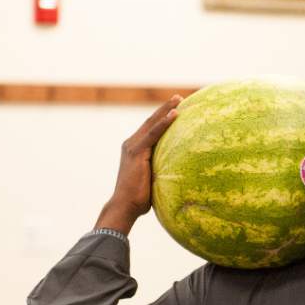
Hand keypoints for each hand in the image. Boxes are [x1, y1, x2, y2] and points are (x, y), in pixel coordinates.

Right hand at [95, 95, 182, 233]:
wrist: (124, 206)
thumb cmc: (139, 199)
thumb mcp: (152, 179)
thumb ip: (160, 169)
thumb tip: (178, 172)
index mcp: (134, 149)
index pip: (150, 129)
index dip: (161, 117)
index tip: (175, 108)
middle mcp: (131, 144)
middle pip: (151, 121)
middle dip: (165, 108)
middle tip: (179, 98)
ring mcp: (132, 146)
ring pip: (152, 123)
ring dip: (166, 109)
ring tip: (179, 99)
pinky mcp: (137, 152)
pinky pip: (154, 133)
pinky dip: (164, 123)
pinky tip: (175, 114)